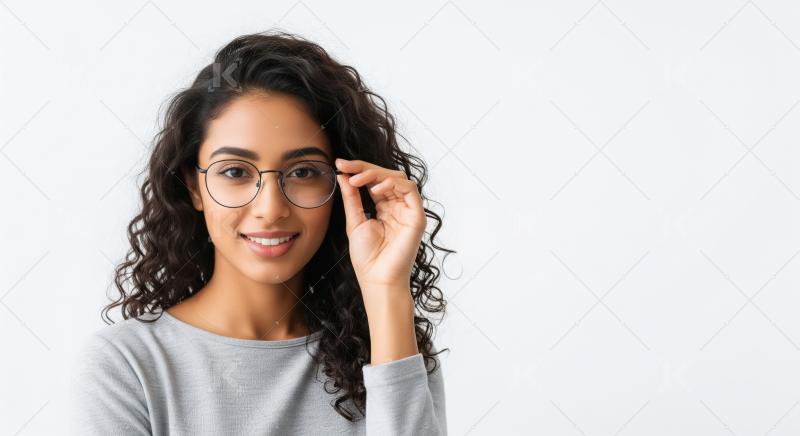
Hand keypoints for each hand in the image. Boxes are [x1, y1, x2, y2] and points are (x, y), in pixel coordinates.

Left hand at [335, 158, 425, 296]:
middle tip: (345, 166)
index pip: (375, 181)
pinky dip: (393, 183)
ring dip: (376, 173)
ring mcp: (408, 211)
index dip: (358, 170)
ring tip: (357, 179)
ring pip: (398, 178)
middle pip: (386, 175)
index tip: (339, 164)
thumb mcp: (355, 221)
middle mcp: (398, 207)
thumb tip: (343, 175)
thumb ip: (351, 198)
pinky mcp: (416, 217)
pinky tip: (376, 188)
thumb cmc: (367, 257)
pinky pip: (410, 190)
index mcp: (385, 208)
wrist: (377, 279)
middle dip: (364, 167)